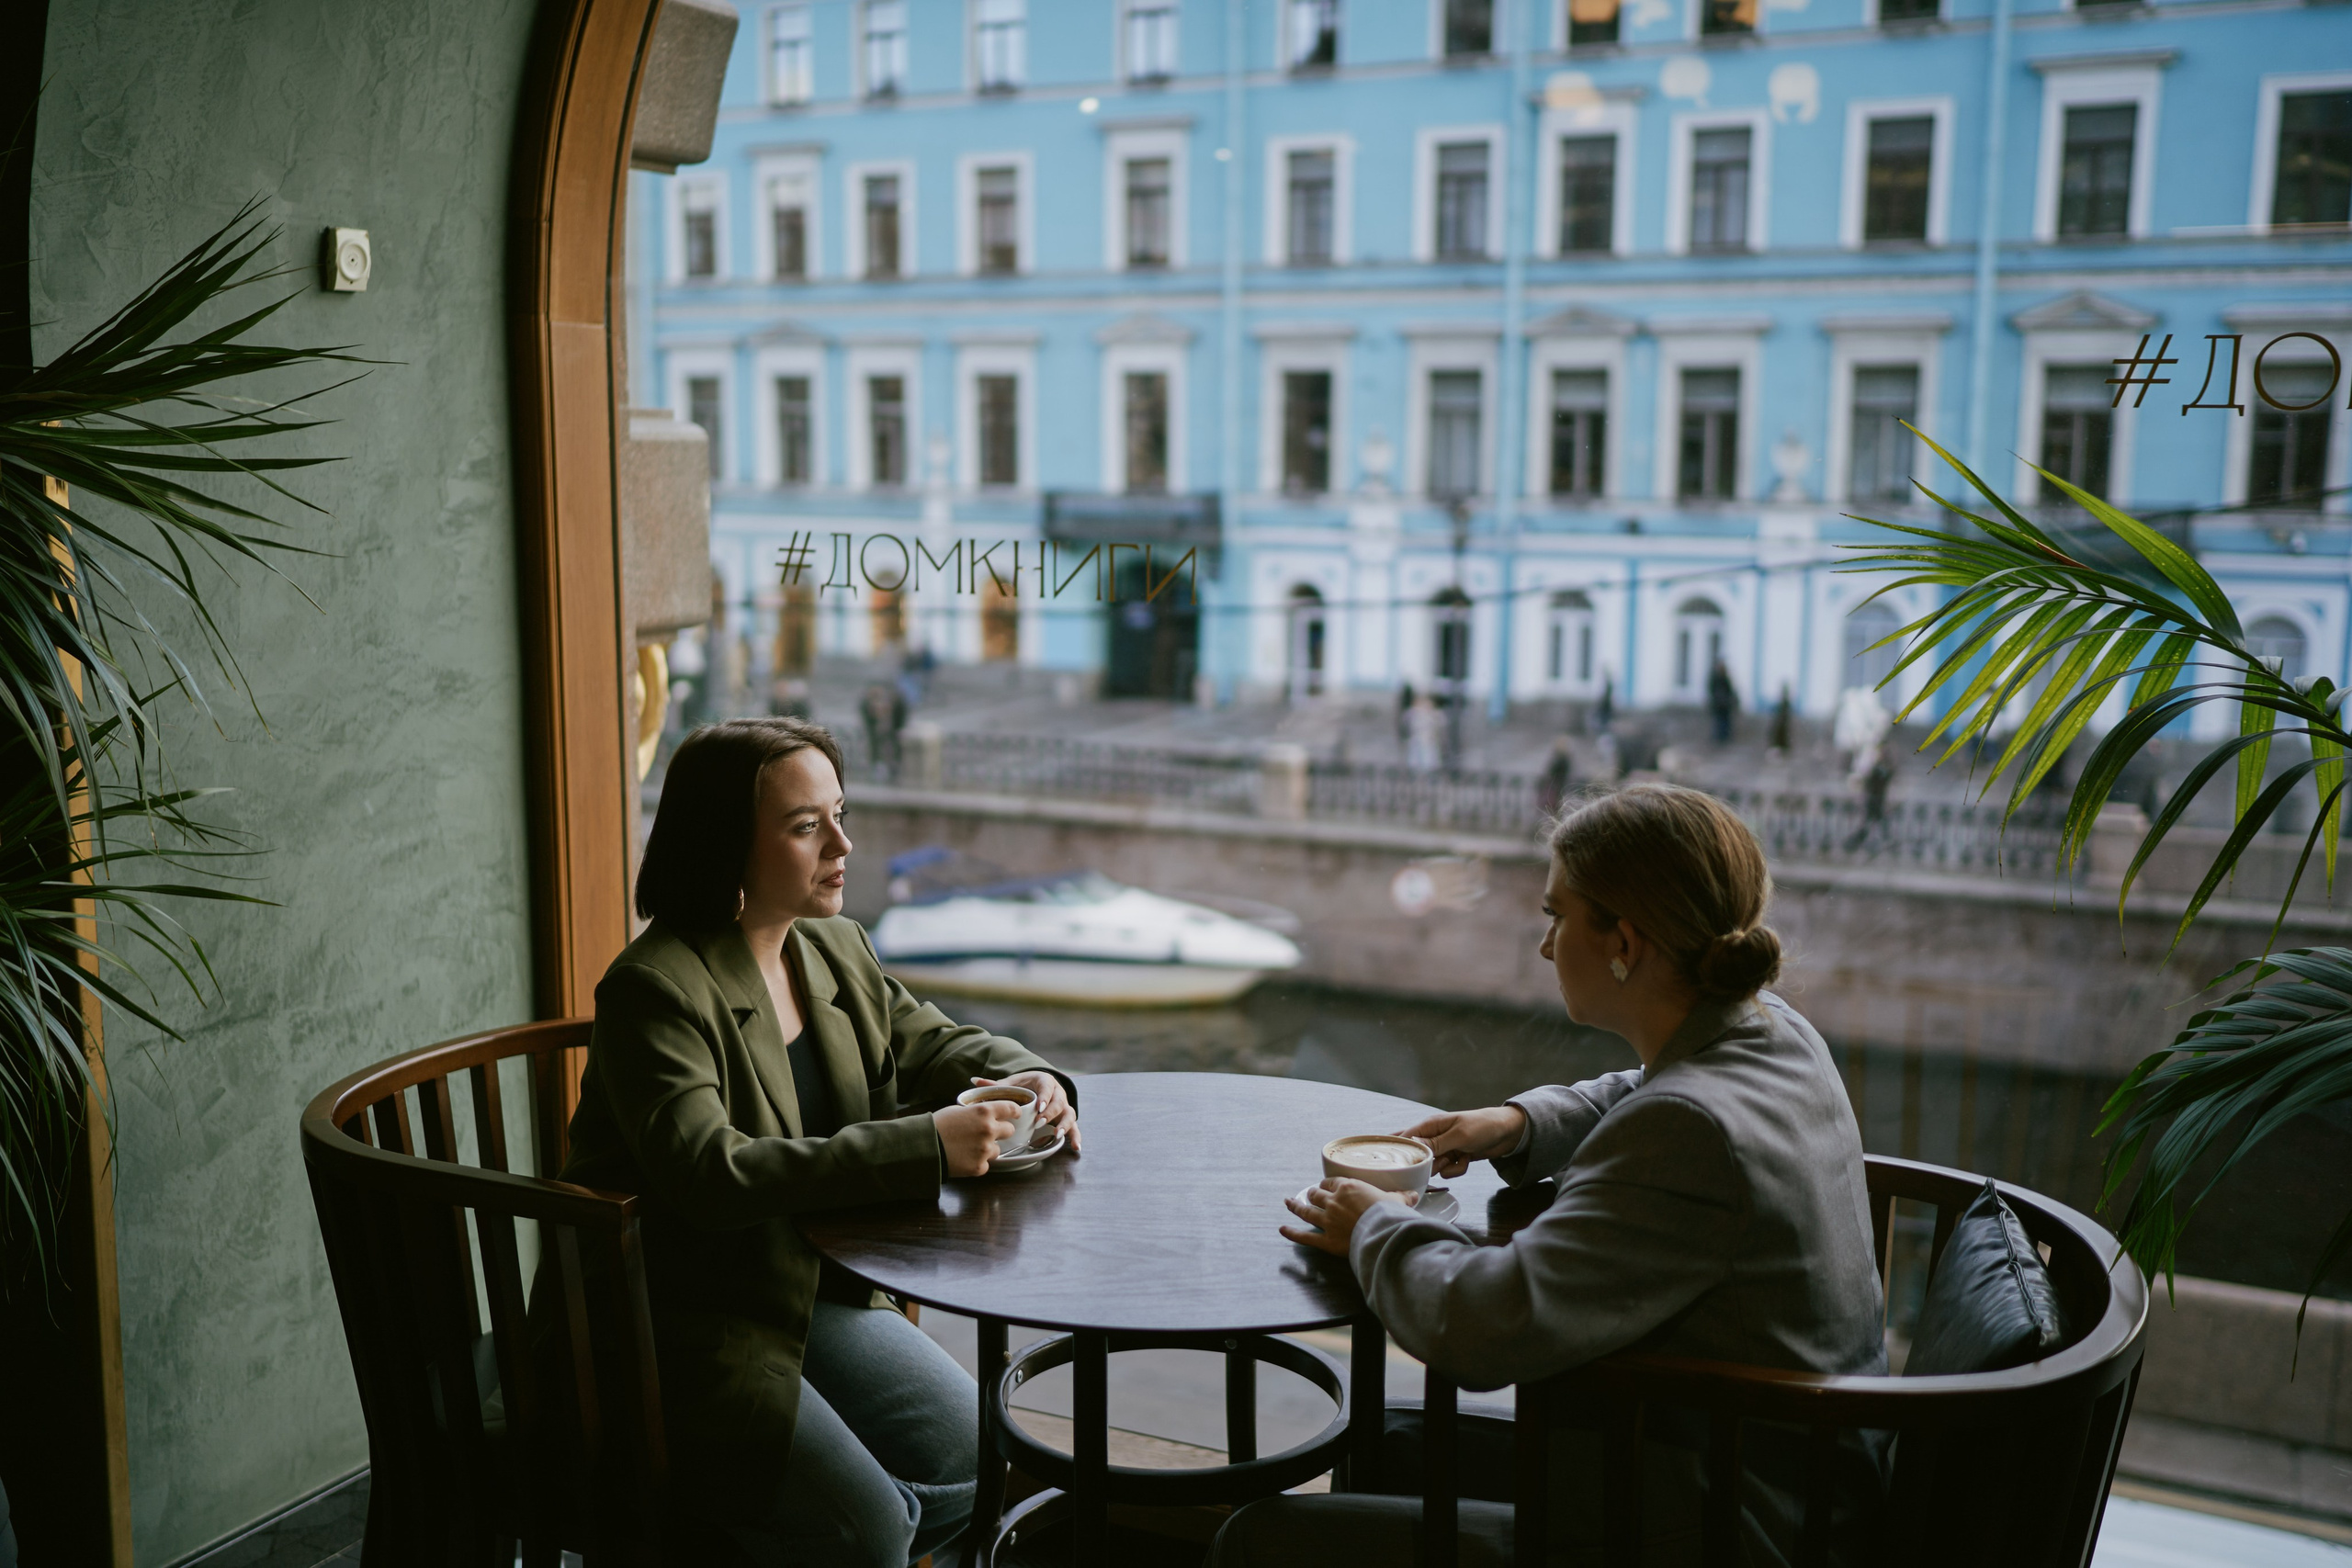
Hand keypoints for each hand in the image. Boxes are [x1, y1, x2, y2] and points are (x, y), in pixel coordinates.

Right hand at [935, 1100, 1018, 1177]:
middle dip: (1001, 1131)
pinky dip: (978, 1163)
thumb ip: (976, 1112)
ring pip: (998, 1149)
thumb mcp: (958, 1110)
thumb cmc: (937, 1125)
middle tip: (987, 1133)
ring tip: (969, 1148)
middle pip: (1009, 1130)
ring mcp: (985, 1150)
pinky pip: (986, 1164)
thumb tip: (985, 1115)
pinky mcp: (979, 1167)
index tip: (1015, 1114)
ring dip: (988, 1149)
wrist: (924, 1147)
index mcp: (984, 1111)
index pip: (1011, 1108)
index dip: (1014, 1111)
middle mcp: (989, 1129)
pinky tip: (964, 1158)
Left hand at [973, 1071, 1080, 1152]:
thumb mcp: (1011, 1084)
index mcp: (1045, 1081)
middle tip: (1039, 1123)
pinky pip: (1074, 1127)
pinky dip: (1076, 1137)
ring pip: (1069, 1114)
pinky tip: (1076, 1147)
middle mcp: (1057, 1093)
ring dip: (1064, 1125)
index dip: (1044, 1098)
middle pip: (1059, 1102)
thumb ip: (995, 1086)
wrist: (1037, 1085)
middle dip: (1050, 1113)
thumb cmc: (1023, 1086)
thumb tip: (975, 1081)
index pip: (1047, 1088)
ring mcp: (1063, 1106)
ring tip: (1056, 1135)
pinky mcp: (1066, 1118)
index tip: (1037, 1107)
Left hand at [1280, 1177, 1406, 1255]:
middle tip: (1311, 1194)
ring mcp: (1327, 1221)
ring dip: (1296, 1206)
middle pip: (1317, 1195)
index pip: (1333, 1182)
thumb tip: (1413, 1194)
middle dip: (1313, 1194)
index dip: (1329, 1184)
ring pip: (1306, 1211)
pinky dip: (1291, 1233)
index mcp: (1349, 1188)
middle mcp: (1334, 1202)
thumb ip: (1402, 1197)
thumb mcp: (1397, 1201)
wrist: (1384, 1233)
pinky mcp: (1325, 1240)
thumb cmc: (1390, 1215)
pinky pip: (1304, 1236)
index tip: (1328, 1185)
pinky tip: (1282, 1229)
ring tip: (1289, 1202)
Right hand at [1395, 1105, 1527, 1177]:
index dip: (1403, 1152)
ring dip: (1446, 1167)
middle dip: (1430, 1163)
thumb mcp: (1459, 1135)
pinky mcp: (1453, 1158)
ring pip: (1433, 1167)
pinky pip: (1447, 1171)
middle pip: (1418, 1157)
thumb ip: (1435, 1143)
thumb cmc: (1482, 1126)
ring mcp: (1444, 1148)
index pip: (1405, 1139)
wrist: (1507, 1133)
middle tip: (1444, 1159)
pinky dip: (1457, 1169)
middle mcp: (1433, 1137)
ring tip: (1459, 1157)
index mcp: (1430, 1126)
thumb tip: (1411, 1145)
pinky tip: (1466, 1160)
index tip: (1408, 1164)